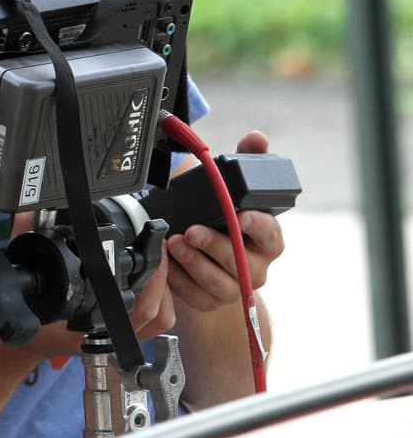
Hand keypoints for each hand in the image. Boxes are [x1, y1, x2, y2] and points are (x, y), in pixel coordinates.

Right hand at [0, 212, 175, 362]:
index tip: (153, 251)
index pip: (135, 307)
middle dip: (162, 278)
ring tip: (157, 264)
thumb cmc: (14, 324)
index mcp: (86, 327)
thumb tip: (27, 212)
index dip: (152, 279)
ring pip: (154, 322)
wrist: (10, 350)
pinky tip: (149, 285)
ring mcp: (109, 341)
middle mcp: (102, 337)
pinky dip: (156, 305)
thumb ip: (22, 240)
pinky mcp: (110, 339)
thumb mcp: (15, 278)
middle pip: (153, 313)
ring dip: (163, 293)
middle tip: (158, 249)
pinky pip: (147, 327)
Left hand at [165, 130, 284, 311]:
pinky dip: (178, 280)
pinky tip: (165, 263)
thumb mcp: (232, 188)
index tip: (242, 217)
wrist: (208, 259)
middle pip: (242, 262)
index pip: (271, 234)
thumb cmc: (222, 218)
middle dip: (215, 245)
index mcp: (267, 238)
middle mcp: (255, 265)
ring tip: (174, 243)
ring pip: (219, 283)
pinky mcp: (211, 301)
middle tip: (192, 230)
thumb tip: (256, 137)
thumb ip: (246, 160)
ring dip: (194, 263)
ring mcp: (235, 286)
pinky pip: (196, 296)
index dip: (259, 227)